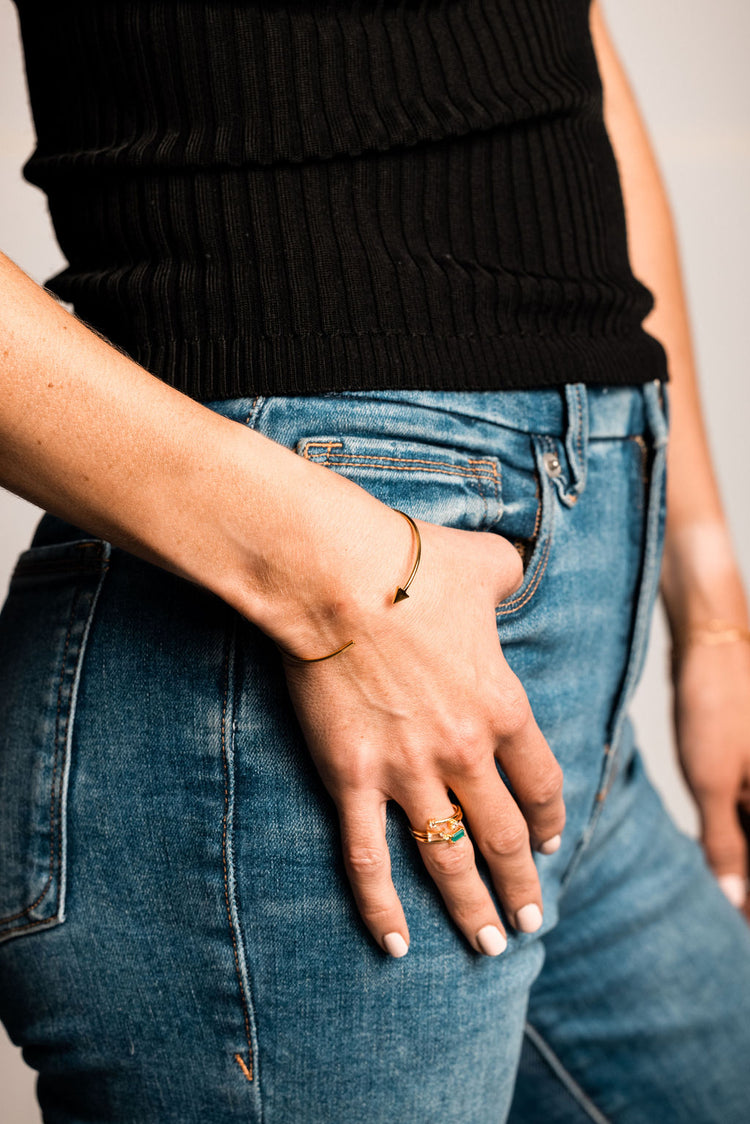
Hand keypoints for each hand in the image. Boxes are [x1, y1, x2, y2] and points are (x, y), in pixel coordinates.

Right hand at [275, 514, 565, 957]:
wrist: (336, 577)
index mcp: (502, 707)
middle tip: (533, 919)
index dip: (551, 819)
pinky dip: (381, 907)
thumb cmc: (412, 564)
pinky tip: (395, 945)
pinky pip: (367, 859)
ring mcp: (408, 773)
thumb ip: (511, 572)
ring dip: (472, 909)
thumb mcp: (486, 562)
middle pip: (505, 836)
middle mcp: (464, 752)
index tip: (551, 841)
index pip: (541, 783)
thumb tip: (515, 564)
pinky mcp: (352, 779)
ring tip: (490, 946)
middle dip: (523, 885)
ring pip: (449, 860)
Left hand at [671, 638, 749, 921]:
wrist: (712, 642)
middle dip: (748, 885)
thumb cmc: (716, 705)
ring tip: (732, 902)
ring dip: (745, 863)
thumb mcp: (713, 780)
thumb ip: (727, 843)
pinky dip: (741, 836)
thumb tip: (737, 902)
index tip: (740, 931)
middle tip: (735, 922)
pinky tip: (728, 856)